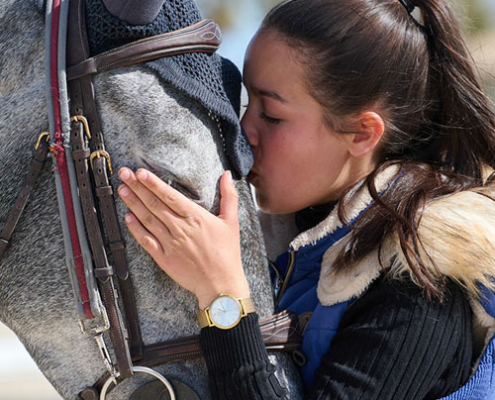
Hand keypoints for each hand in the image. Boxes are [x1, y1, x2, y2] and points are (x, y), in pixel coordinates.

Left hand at [117, 168, 249, 308]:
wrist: (220, 284)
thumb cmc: (227, 253)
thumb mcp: (232, 222)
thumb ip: (229, 196)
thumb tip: (226, 174)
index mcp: (196, 218)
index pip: (170, 196)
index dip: (154, 183)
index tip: (141, 172)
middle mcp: (181, 229)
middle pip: (155, 204)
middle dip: (138, 187)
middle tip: (124, 174)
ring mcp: (170, 244)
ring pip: (148, 220)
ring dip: (133, 204)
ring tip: (122, 190)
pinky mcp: (164, 258)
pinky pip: (146, 241)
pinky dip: (136, 229)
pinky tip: (127, 218)